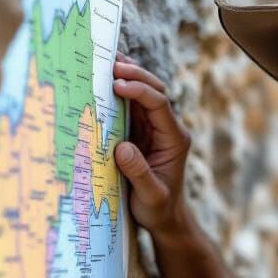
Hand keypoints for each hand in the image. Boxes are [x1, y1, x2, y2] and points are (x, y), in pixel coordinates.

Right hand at [112, 53, 191, 236]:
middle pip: (155, 91)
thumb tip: (122, 148)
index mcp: (175, 139)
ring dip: (126, 76)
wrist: (165, 217)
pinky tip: (101, 79)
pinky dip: (117, 92)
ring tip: (104, 59)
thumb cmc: (160, 208)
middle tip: (110, 62)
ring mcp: (153, 129)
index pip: (160, 105)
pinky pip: (130, 106)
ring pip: (142, 94)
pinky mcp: (140, 132)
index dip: (141, 91)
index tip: (118, 85)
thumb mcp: (151, 196)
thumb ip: (139, 173)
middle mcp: (167, 129)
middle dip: (135, 74)